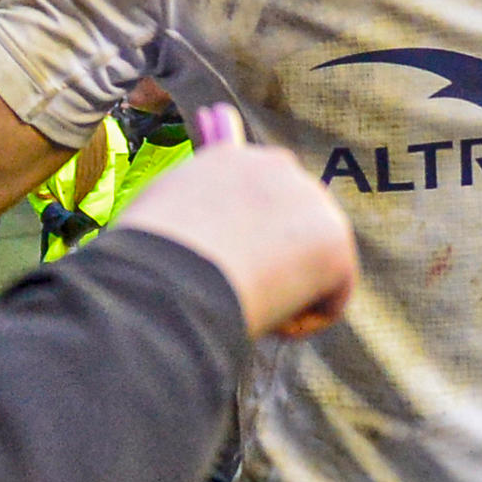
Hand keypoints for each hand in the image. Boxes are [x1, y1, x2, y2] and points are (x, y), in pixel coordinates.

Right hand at [113, 145, 358, 339]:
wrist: (169, 272)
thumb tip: (201, 233)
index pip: (255, 191)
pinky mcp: (335, 243)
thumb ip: (188, 215)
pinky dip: (299, 322)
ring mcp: (311, 200)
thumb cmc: (145, 259)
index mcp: (228, 157)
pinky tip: (266, 324)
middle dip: (272, 260)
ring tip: (240, 308)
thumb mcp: (157, 222)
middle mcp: (275, 165)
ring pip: (310, 262)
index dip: (245, 234)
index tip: (226, 262)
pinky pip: (329, 298)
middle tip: (235, 292)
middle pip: (292, 225)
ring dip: (283, 291)